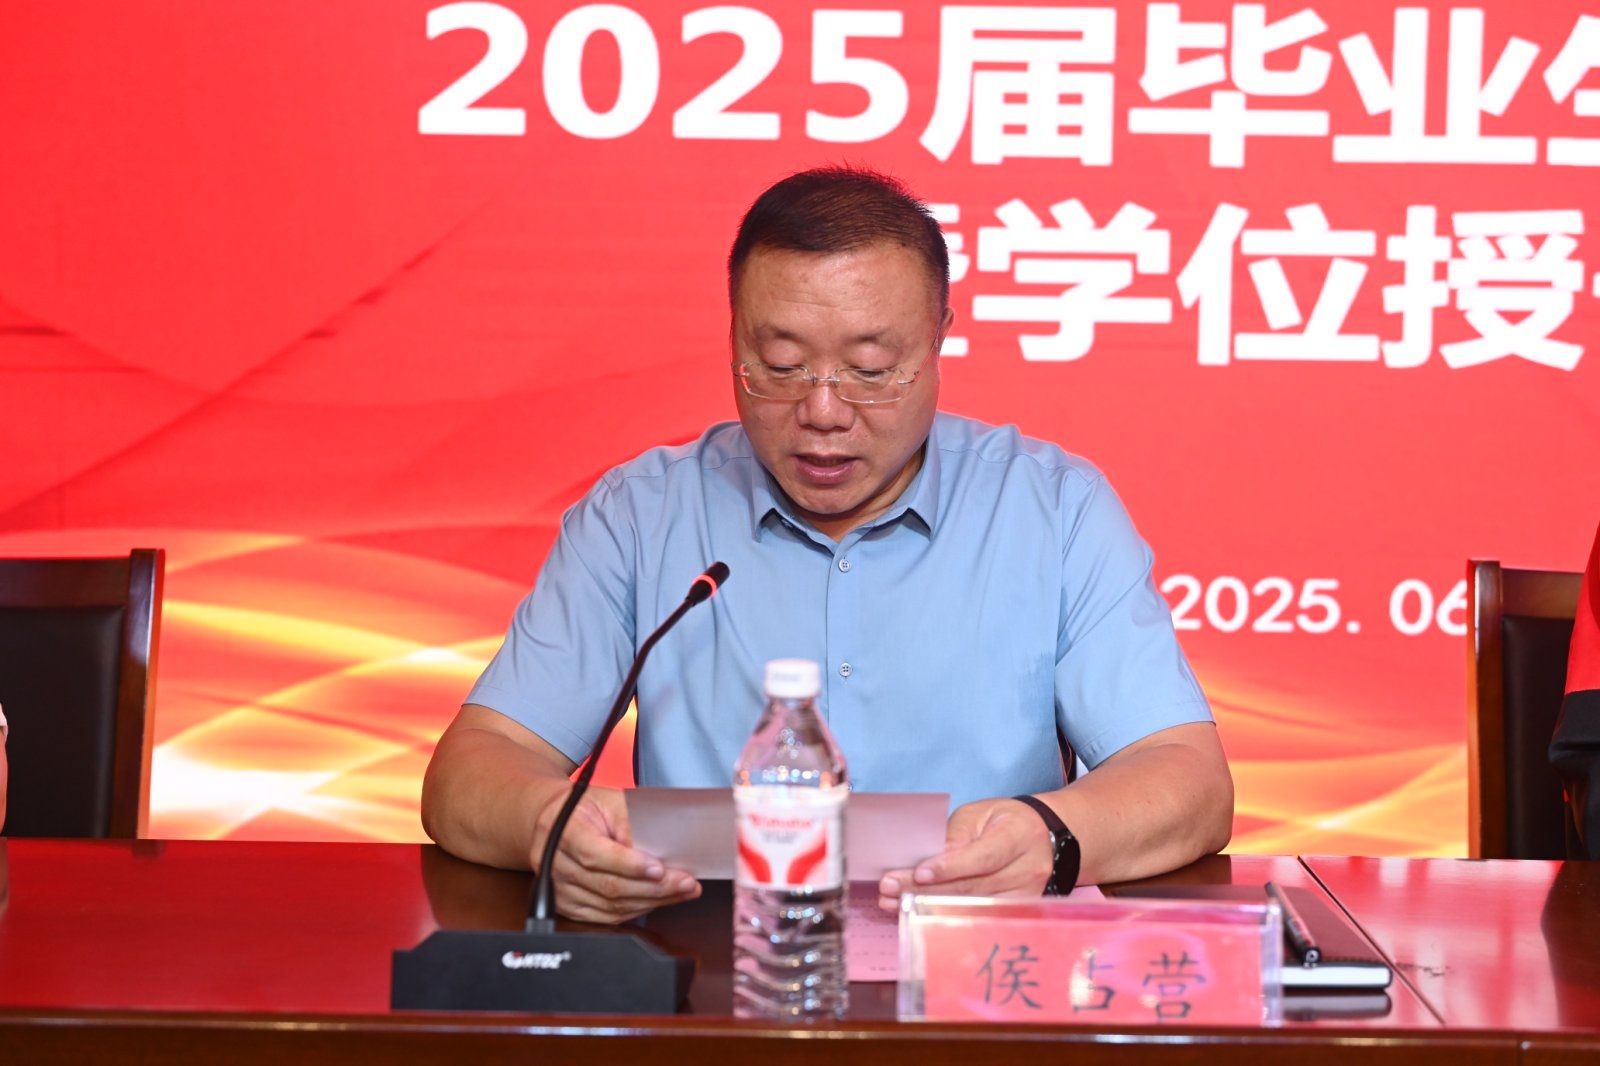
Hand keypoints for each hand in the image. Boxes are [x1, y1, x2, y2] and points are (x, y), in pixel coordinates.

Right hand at [531, 785, 699, 923]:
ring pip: (611, 906)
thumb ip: (631, 821)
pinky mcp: (569, 907)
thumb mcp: (609, 800)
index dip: (629, 865)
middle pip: (608, 885)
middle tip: (685, 882)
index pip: (595, 855)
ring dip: (652, 901)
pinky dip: (638, 910)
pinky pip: (607, 916)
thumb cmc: (585, 808)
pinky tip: (658, 900)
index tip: (659, 868)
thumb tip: (659, 849)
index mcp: (563, 830)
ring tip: (681, 892)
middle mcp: (555, 863)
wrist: (554, 821)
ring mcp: (560, 889)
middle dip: (654, 888)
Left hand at [877, 797, 1052, 910]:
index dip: (950, 867)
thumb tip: (925, 864)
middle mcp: (1027, 870)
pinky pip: (975, 916)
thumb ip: (954, 837)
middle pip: (972, 886)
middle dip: (926, 890)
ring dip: (928, 905)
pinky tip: (916, 912)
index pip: (983, 857)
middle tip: (890, 888)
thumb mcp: (978, 815)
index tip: (919, 874)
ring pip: (970, 906)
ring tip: (893, 903)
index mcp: (1018, 836)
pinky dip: (943, 916)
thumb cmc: (1001, 821)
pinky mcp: (1016, 913)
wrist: (1039, 835)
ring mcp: (1025, 896)